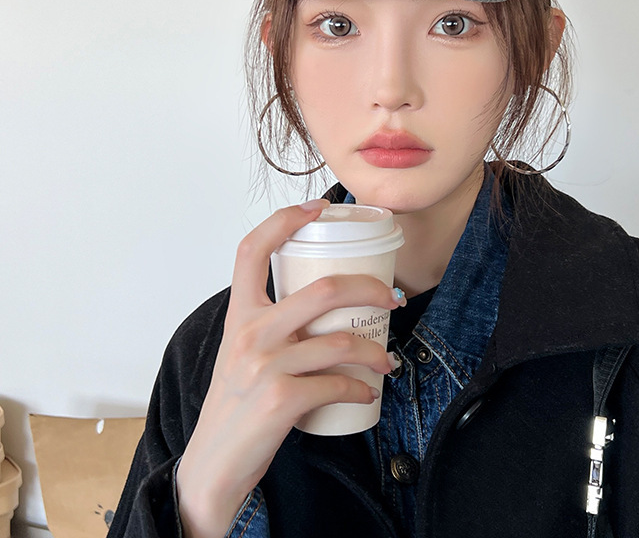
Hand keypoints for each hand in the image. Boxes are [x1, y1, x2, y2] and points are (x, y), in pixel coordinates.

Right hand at [176, 199, 403, 537]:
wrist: (211, 465)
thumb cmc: (234, 404)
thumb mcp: (241, 353)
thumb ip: (272, 324)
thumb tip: (324, 305)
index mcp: (239, 314)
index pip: (252, 249)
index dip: (285, 220)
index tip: (319, 208)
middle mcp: (249, 333)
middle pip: (323, 289)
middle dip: (370, 288)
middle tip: (393, 297)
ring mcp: (265, 366)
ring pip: (341, 341)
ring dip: (375, 351)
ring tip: (387, 360)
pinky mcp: (280, 400)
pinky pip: (338, 384)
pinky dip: (362, 388)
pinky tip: (368, 393)